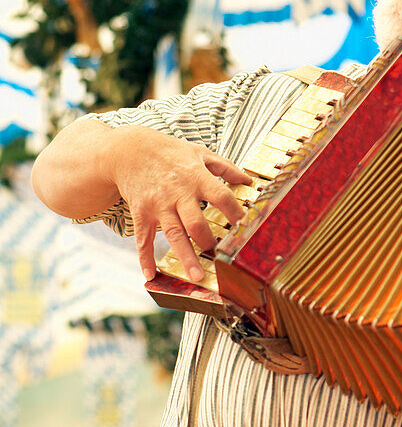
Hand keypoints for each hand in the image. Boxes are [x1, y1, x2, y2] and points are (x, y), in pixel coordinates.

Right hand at [107, 126, 251, 281]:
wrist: (129, 150)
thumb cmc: (169, 152)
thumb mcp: (199, 153)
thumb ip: (226, 167)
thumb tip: (248, 180)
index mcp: (196, 177)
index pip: (221, 197)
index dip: (235, 212)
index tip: (245, 228)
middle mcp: (178, 193)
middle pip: (196, 222)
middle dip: (208, 241)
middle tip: (220, 257)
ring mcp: (158, 205)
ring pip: (174, 235)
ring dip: (185, 257)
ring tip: (196, 276)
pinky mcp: (141, 212)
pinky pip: (143, 238)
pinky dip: (145, 257)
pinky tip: (151, 274)